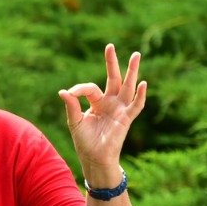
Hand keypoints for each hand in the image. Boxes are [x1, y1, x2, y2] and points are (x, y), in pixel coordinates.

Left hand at [58, 44, 146, 186]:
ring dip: (132, 71)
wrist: (94, 159)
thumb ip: (71, 106)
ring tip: (136, 55)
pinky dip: (140, 96)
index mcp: (97, 103)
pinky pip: (136, 106)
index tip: (70, 94)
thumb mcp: (74, 122)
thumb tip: (63, 91)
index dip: (80, 89)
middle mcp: (110, 103)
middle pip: (113, 79)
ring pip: (127, 87)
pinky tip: (143, 83)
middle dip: (112, 63)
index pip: (90, 88)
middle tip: (110, 46)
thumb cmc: (85, 142)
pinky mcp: (126, 119)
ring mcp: (119, 110)